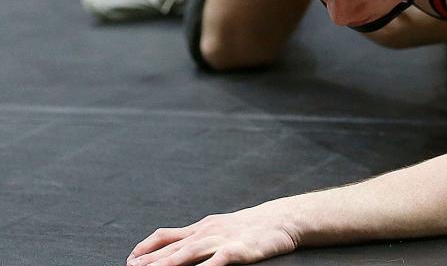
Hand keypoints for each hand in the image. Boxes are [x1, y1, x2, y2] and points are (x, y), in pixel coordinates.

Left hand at [127, 201, 298, 265]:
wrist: (282, 219)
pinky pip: (218, 261)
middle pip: (173, 246)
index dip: (146, 247)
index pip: (166, 236)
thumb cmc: (250, 227)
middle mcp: (208, 231)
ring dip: (169, 263)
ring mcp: (223, 240)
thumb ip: (197, 238)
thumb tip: (174, 249)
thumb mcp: (219, 227)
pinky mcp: (239, 250)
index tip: (130, 259)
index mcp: (202, 227)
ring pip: (190, 252)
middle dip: (150, 259)